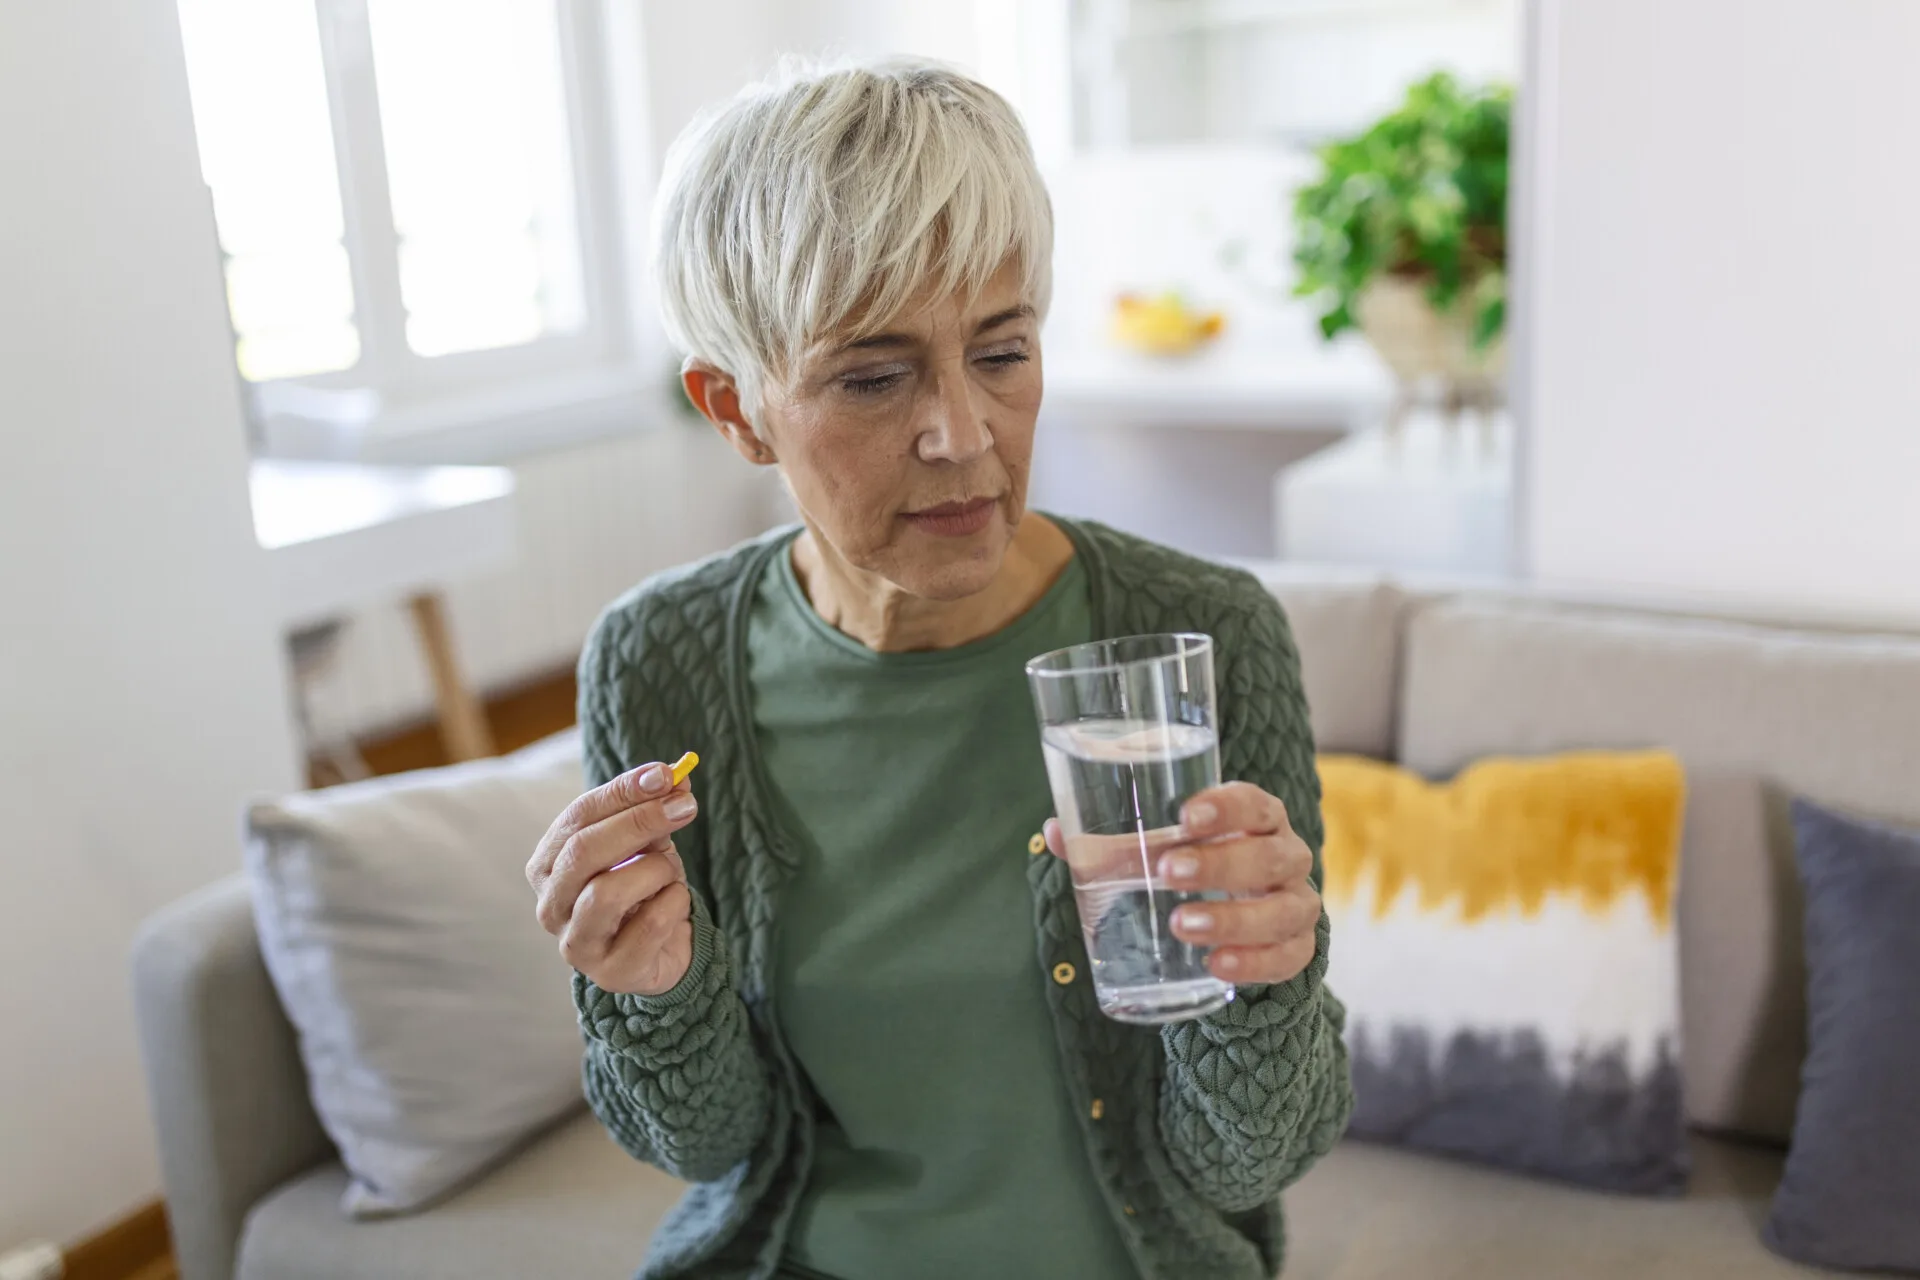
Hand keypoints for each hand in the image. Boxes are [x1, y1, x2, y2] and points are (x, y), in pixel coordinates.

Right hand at [527, 762, 700, 996]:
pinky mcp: (610, 972)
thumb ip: (653, 809)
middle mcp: (550, 905)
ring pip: (608, 892)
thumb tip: (676, 780)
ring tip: (670, 872)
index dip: (622, 791)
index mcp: (548, 864)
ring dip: (656, 870)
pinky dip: (674, 903)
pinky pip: (648, 925)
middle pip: (584, 851)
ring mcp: (575, 944)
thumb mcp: (648, 842)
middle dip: (639, 821)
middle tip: (684, 806)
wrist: (665, 948)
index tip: (665, 774)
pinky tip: (675, 904)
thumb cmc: (646, 887)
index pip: (577, 817)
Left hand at [1045, 781, 1319, 985]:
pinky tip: (1217, 964)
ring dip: (1233, 918)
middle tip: (1168, 873)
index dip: (1228, 807)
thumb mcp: (1160, 852)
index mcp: (1257, 819)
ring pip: (1284, 909)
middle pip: (1270, 855)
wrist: (1240, 923)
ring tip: (1183, 925)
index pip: (1255, 803)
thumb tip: (1056, 832)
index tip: (1186, 817)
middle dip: (1220, 864)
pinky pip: (1287, 958)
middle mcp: (1286, 857)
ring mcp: (1296, 905)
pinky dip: (1254, 963)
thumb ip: (1112, 844)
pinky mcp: (1296, 949)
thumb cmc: (1194, 868)